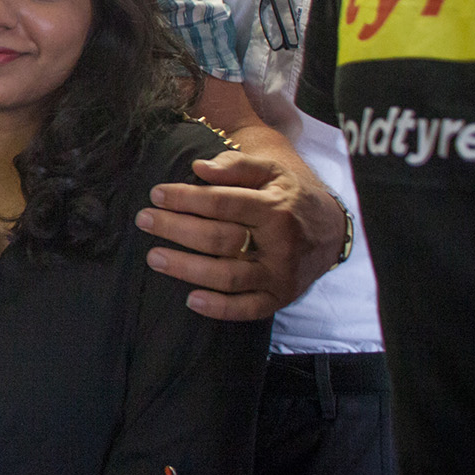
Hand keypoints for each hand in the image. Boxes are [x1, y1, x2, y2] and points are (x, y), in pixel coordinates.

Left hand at [137, 150, 343, 320]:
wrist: (331, 231)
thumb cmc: (288, 196)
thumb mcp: (271, 171)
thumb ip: (236, 165)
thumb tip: (200, 167)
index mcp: (275, 207)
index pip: (223, 203)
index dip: (187, 198)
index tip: (156, 194)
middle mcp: (279, 243)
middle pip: (220, 239)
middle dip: (177, 229)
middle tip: (144, 220)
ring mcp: (279, 274)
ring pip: (228, 276)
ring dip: (187, 269)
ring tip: (154, 257)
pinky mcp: (280, 298)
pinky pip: (248, 309)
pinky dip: (220, 309)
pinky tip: (191, 300)